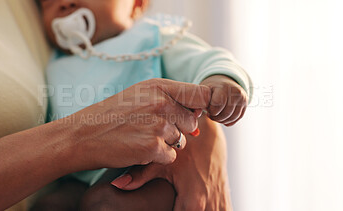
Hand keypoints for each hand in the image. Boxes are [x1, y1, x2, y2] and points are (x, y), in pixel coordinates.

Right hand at [64, 78, 210, 170]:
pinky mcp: (152, 147)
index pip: (201, 94)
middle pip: (192, 122)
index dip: (201, 107)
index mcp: (159, 86)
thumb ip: (170, 99)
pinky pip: (170, 156)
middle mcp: (161, 102)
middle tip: (152, 128)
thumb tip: (199, 114)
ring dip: (166, 143)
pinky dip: (157, 157)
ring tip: (141, 136)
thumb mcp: (140, 95)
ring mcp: (157, 124)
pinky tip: (138, 148)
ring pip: (181, 141)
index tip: (192, 114)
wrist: (82, 135)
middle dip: (178, 129)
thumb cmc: (112, 115)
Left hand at [111, 116, 231, 210]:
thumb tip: (117, 184)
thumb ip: (139, 176)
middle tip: (169, 207)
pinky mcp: (224, 199)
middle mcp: (208, 206)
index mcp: (192, 202)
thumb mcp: (161, 163)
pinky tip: (203, 208)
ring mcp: (219, 203)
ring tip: (179, 205)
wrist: (209, 135)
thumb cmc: (184, 148)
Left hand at [200, 75, 247, 125]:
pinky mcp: (245, 106)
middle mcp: (236, 93)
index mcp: (224, 87)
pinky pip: (235, 120)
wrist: (224, 83)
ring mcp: (243, 99)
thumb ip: (200, 100)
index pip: (218, 105)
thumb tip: (197, 113)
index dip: (212, 111)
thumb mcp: (204, 91)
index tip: (208, 110)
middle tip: (210, 114)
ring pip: (231, 118)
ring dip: (221, 120)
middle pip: (225, 114)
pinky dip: (227, 121)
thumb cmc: (210, 89)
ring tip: (215, 115)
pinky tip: (221, 116)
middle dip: (215, 118)